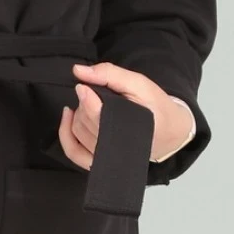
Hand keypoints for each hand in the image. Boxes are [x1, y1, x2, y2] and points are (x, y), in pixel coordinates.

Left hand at [58, 60, 194, 168]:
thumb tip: (78, 71)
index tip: (83, 86)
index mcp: (132, 128)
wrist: (168, 132)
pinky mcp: (98, 162)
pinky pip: (73, 151)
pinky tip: (69, 116)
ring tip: (92, 104)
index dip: (86, 98)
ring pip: (77, 132)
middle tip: (97, 93)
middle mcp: (117, 148)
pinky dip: (65, 133)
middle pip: (85, 121)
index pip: (98, 115)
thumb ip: (109, 74)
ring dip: (78, 114)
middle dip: (85, 103)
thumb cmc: (155, 106)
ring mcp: (106, 158)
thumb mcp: (138, 83)